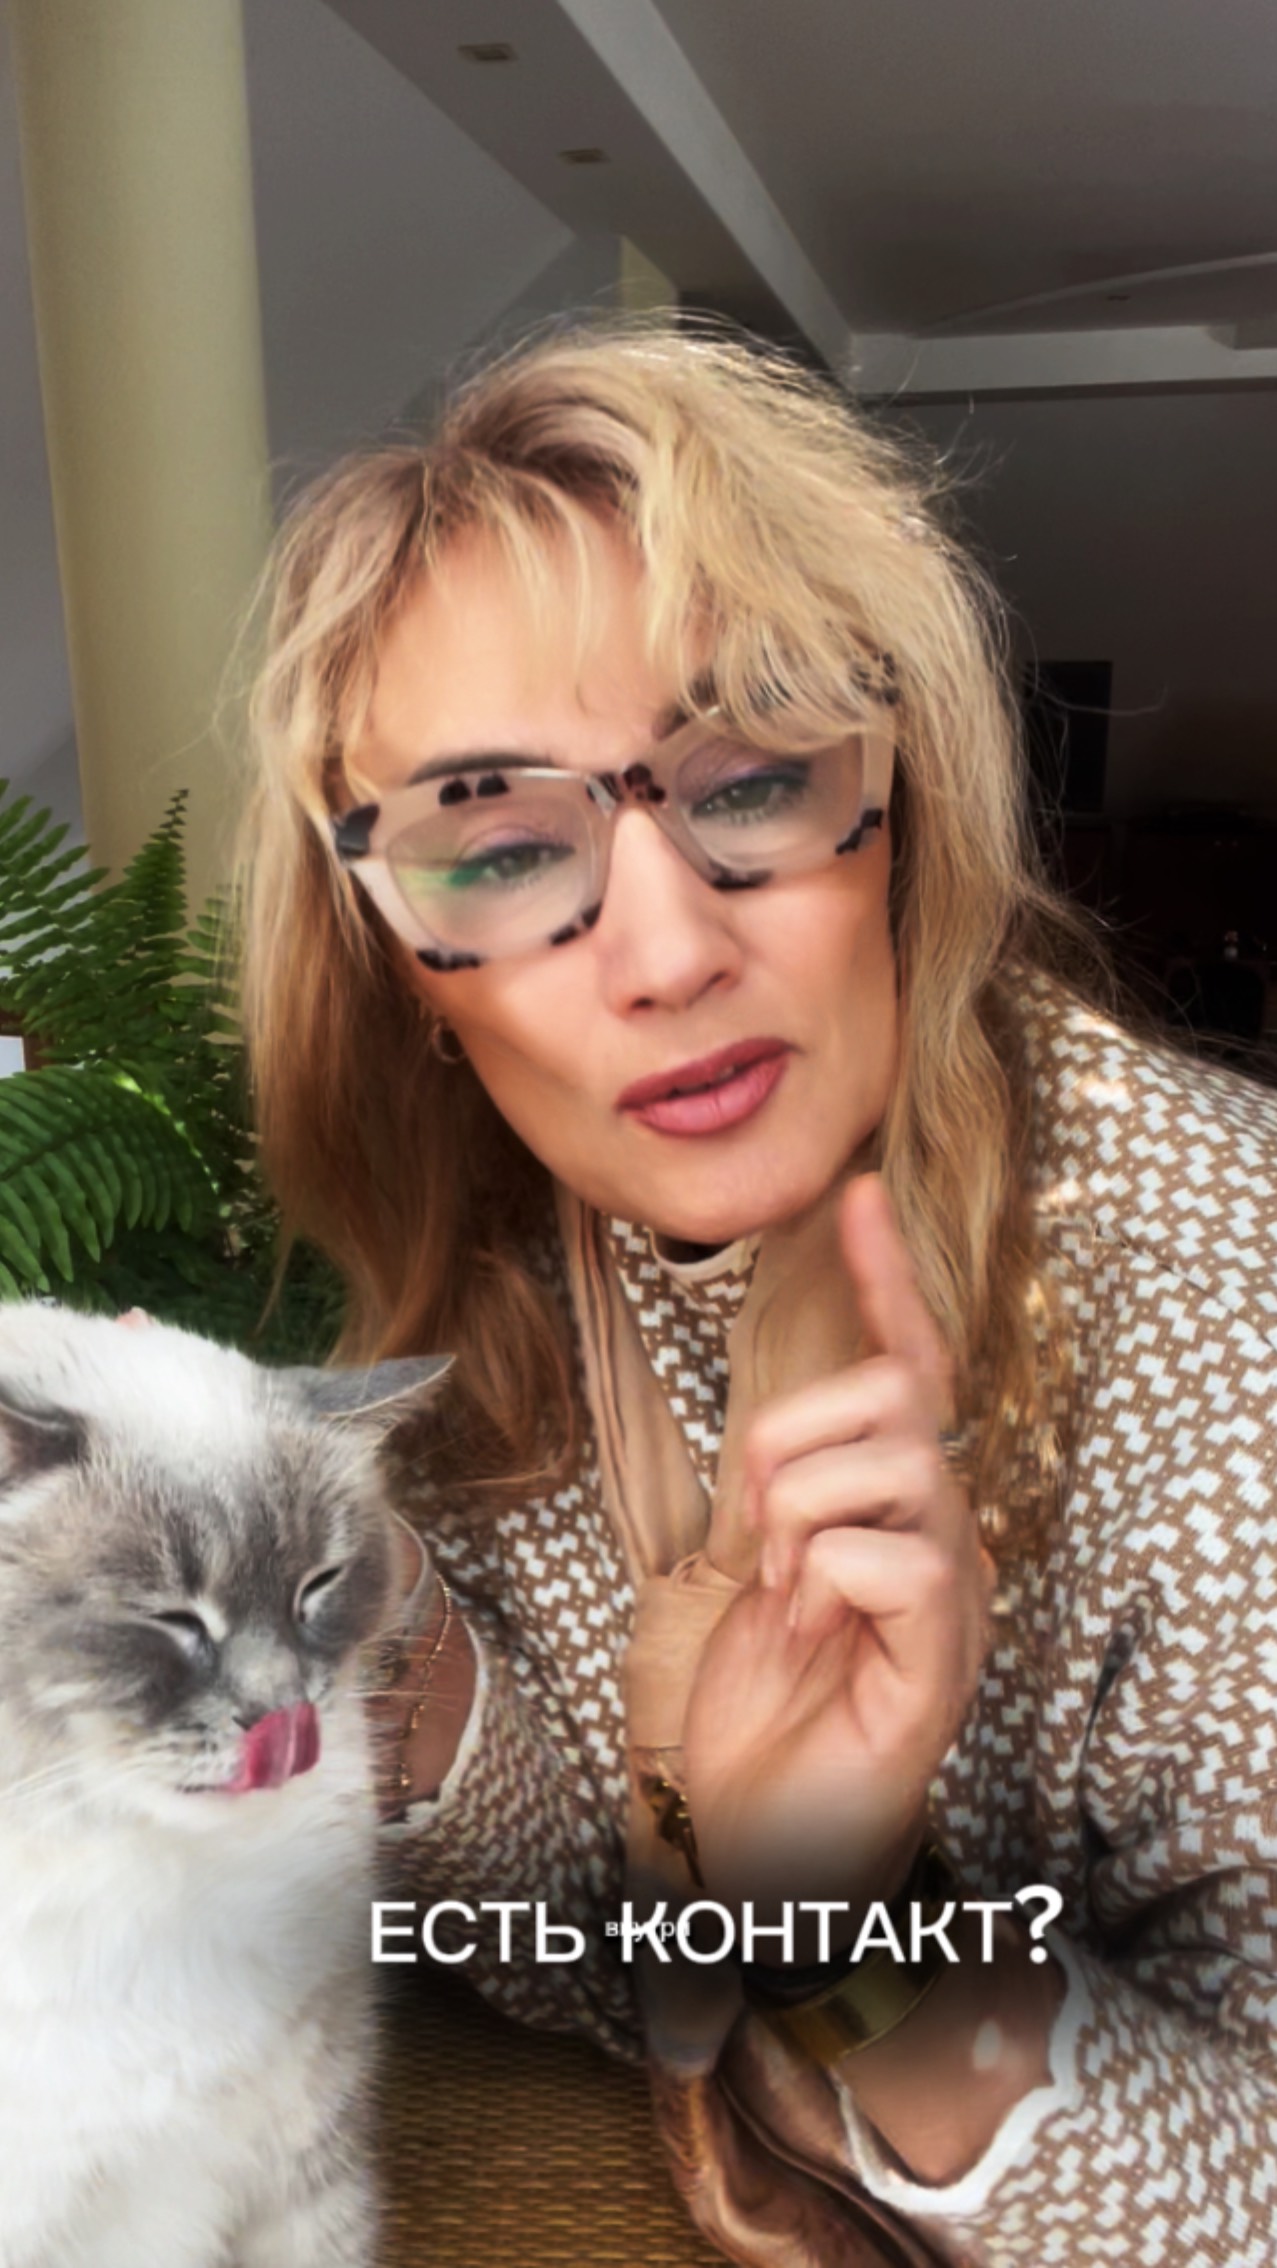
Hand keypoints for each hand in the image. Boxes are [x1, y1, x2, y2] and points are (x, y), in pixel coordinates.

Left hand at [682, 1174, 992, 1934]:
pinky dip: (827, 1580)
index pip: (910, 1370)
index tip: (859, 1195)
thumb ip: (784, 1492)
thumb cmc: (763, 1708)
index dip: (887, 1282)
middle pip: (893, 1397)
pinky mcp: (945, 1658)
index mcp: (894, 1507)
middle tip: (758, 1531)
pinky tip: (812, 1630)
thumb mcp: (757, 1570)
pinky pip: (898, 1557)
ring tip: (786, 1596)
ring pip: (892, 1466)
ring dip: (800, 1520)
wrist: (757, 1836)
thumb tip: (780, 1437)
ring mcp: (952, 1594)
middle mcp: (941, 1535)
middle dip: (793, 1437)